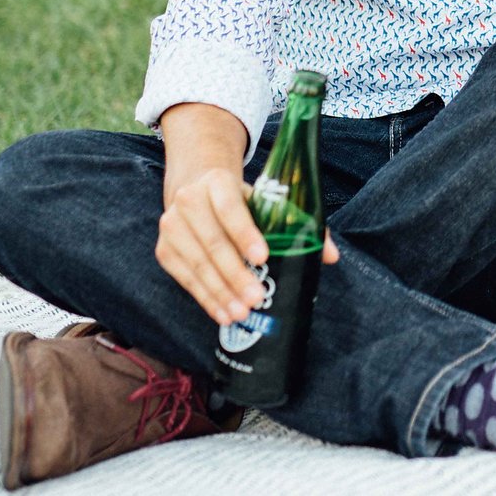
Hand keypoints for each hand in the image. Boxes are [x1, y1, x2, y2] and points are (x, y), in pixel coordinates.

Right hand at [156, 164, 339, 326]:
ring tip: (242, 312)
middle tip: (258, 296)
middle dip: (236, 273)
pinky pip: (185, 278)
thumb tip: (332, 256)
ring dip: (221, 291)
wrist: (194, 186)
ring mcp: (172, 226)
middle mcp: (189, 201)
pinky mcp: (164, 249)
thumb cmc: (239, 199)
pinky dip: (206, 298)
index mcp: (218, 182)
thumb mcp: (264, 199)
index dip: (246, 233)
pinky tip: (223, 313)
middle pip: (214, 242)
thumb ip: (298, 223)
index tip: (264, 256)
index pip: (231, 207)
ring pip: (198, 263)